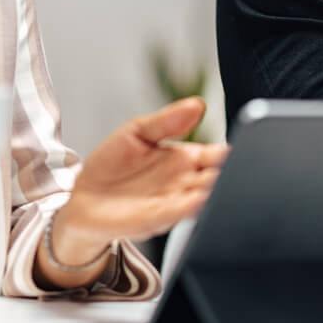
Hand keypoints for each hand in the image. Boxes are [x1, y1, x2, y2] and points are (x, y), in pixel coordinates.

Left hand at [48, 98, 228, 265]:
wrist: (82, 199)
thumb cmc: (110, 166)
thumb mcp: (136, 132)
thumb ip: (167, 120)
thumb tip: (197, 104)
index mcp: (185, 158)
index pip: (217, 155)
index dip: (231, 153)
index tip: (240, 148)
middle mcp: (184, 182)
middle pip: (218, 177)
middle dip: (230, 174)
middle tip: (237, 166)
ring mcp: (173, 202)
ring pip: (206, 197)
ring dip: (216, 191)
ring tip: (221, 180)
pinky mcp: (157, 218)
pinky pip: (180, 212)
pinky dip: (191, 207)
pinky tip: (198, 198)